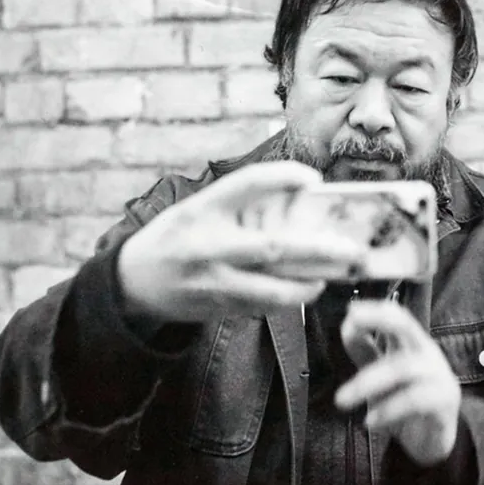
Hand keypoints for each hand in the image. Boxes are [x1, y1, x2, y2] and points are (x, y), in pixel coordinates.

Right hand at [117, 161, 366, 322]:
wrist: (134, 281)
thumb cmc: (177, 236)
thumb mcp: (199, 208)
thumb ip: (240, 202)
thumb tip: (298, 193)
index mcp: (203, 210)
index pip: (247, 184)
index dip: (282, 177)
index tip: (312, 178)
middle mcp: (209, 244)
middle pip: (272, 247)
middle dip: (316, 249)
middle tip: (349, 248)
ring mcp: (215, 280)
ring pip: (272, 288)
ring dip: (308, 284)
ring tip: (330, 276)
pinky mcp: (219, 307)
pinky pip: (262, 305)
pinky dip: (287, 298)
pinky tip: (306, 288)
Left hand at [335, 300, 461, 466]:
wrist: (434, 442)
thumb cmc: (406, 403)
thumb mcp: (381, 375)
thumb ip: (365, 351)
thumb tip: (347, 325)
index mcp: (412, 344)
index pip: (396, 316)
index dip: (374, 310)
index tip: (349, 311)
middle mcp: (427, 353)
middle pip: (406, 326)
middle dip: (378, 320)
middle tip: (350, 323)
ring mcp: (439, 375)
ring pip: (402, 368)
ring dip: (367, 383)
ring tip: (341, 400)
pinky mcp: (445, 402)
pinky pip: (415, 400)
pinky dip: (388, 410)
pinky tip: (370, 422)